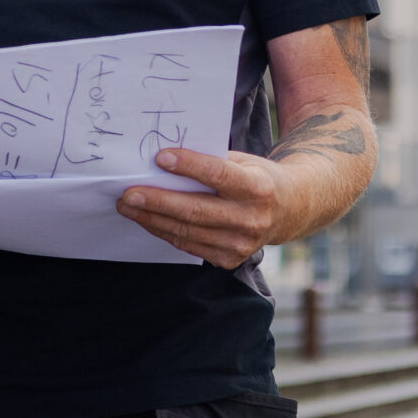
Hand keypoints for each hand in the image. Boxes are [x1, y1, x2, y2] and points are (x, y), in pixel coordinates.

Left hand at [118, 148, 289, 268]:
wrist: (289, 211)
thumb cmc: (257, 178)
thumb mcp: (244, 162)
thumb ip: (212, 161)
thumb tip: (165, 159)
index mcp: (258, 188)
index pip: (217, 175)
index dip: (188, 166)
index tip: (159, 157)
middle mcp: (251, 219)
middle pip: (195, 210)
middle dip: (157, 201)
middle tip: (128, 193)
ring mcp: (241, 244)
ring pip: (187, 231)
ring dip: (152, 218)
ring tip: (128, 206)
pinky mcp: (229, 260)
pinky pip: (189, 245)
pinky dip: (164, 231)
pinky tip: (147, 219)